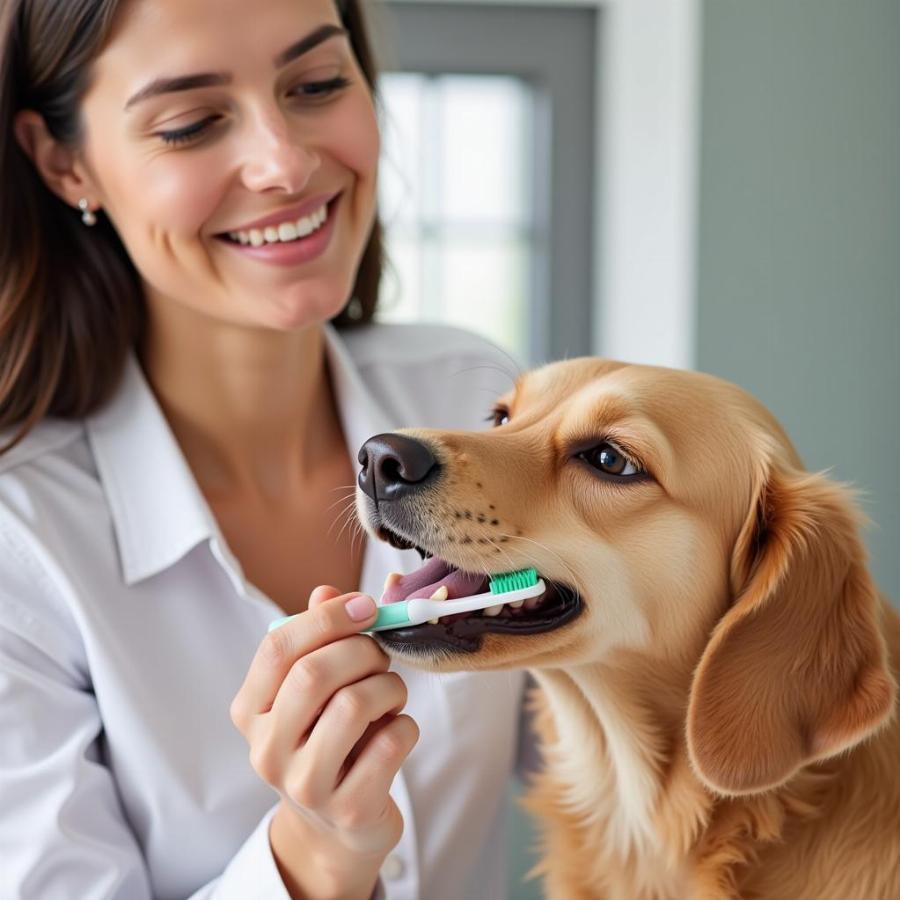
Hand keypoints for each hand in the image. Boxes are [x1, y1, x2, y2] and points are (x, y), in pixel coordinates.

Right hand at [230, 586, 419, 897]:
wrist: (337, 829)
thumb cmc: (328, 742)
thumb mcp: (313, 693)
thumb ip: (318, 640)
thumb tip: (328, 590)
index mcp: (249, 712)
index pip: (277, 648)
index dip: (326, 617)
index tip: (365, 606)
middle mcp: (267, 750)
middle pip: (314, 673)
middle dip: (362, 651)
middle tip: (381, 656)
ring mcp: (305, 785)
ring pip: (354, 705)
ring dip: (389, 686)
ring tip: (391, 695)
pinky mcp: (349, 809)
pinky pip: (391, 742)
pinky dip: (406, 724)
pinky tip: (397, 731)